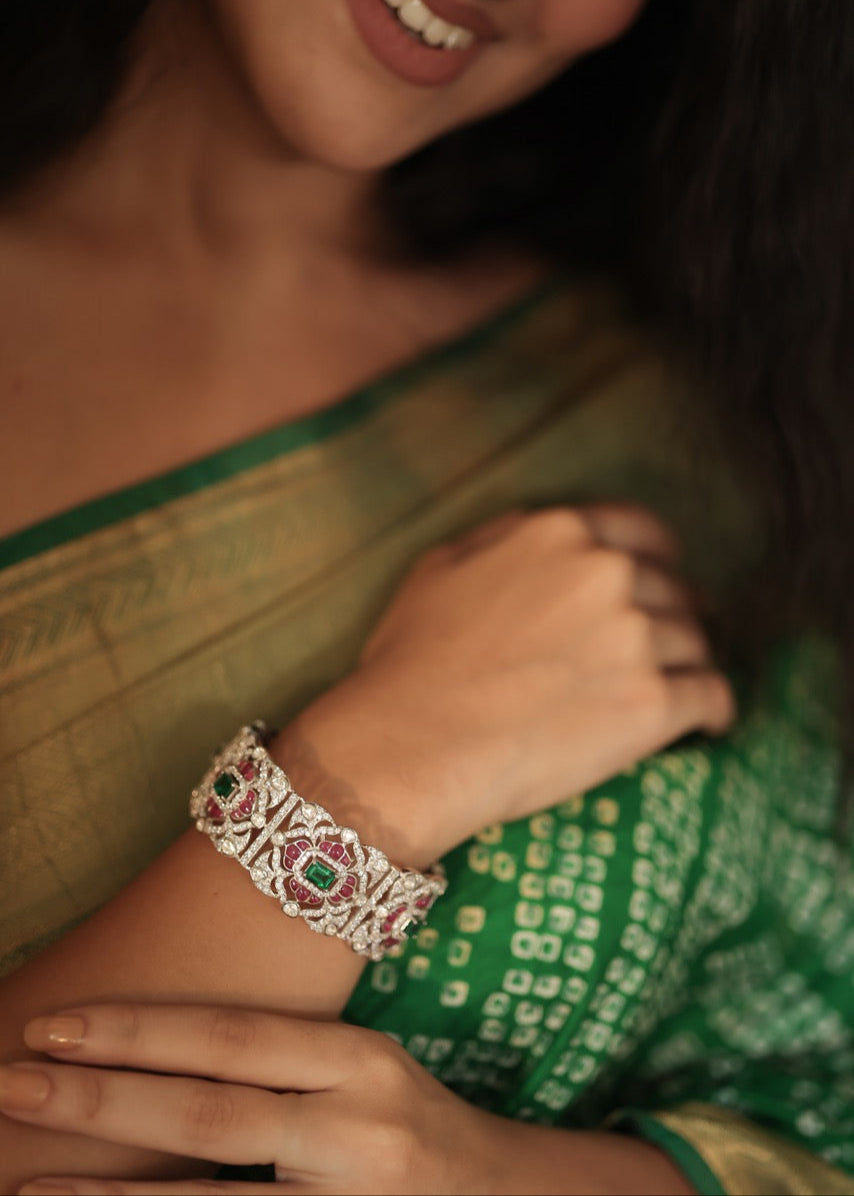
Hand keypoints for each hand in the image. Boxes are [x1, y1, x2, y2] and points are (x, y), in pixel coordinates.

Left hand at [2, 1003, 502, 1195]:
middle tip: (14, 1084)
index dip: (138, 1031)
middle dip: (102, 1101)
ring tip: (27, 1182)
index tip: (54, 1027)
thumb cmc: (410, 1122)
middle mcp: (355, 1128)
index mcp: (360, 1060)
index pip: (230, 1038)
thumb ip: (276, 1057)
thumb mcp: (360, 1065)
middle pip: (206, 1115)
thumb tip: (151, 1053)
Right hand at [277, 503, 734, 864]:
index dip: (658, 562)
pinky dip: (710, 711)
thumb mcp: (441, 567)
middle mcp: (608, 573)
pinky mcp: (653, 704)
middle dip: (669, 617)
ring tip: (663, 695)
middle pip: (675, 589)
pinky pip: (713, 697)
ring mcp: (636, 637)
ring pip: (696, 643)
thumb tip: (545, 529)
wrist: (411, 745)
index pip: (645, 532)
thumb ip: (505, 535)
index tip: (659, 586)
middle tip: (654, 652)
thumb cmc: (411, 661)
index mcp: (561, 533)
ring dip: (683, 666)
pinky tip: (700, 723)